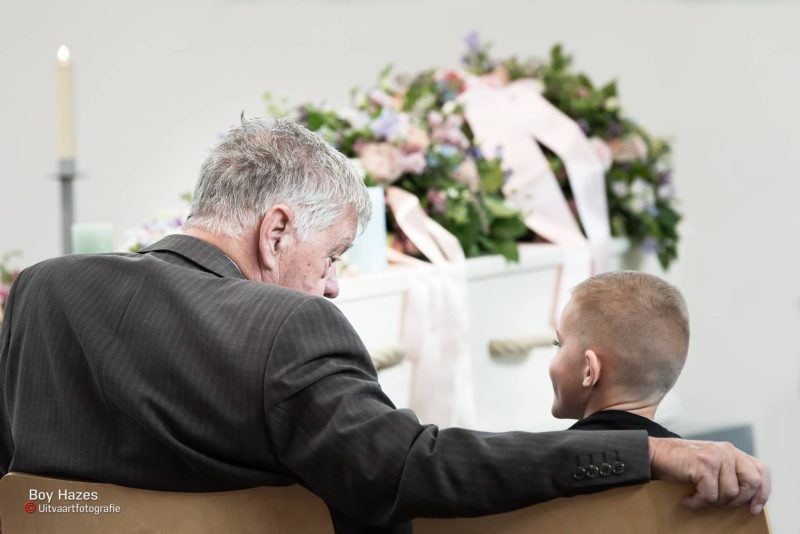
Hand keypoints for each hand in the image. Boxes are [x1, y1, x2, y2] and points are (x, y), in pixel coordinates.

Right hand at [648, 437, 769, 514]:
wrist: (653, 454)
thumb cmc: (680, 463)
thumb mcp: (710, 465)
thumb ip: (728, 472)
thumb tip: (746, 498)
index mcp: (731, 451)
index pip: (761, 471)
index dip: (762, 492)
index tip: (753, 509)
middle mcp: (727, 450)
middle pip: (751, 483)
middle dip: (737, 500)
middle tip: (718, 504)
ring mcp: (716, 456)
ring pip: (730, 493)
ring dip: (712, 503)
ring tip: (697, 500)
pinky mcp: (703, 464)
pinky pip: (711, 495)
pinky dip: (699, 503)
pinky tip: (688, 500)